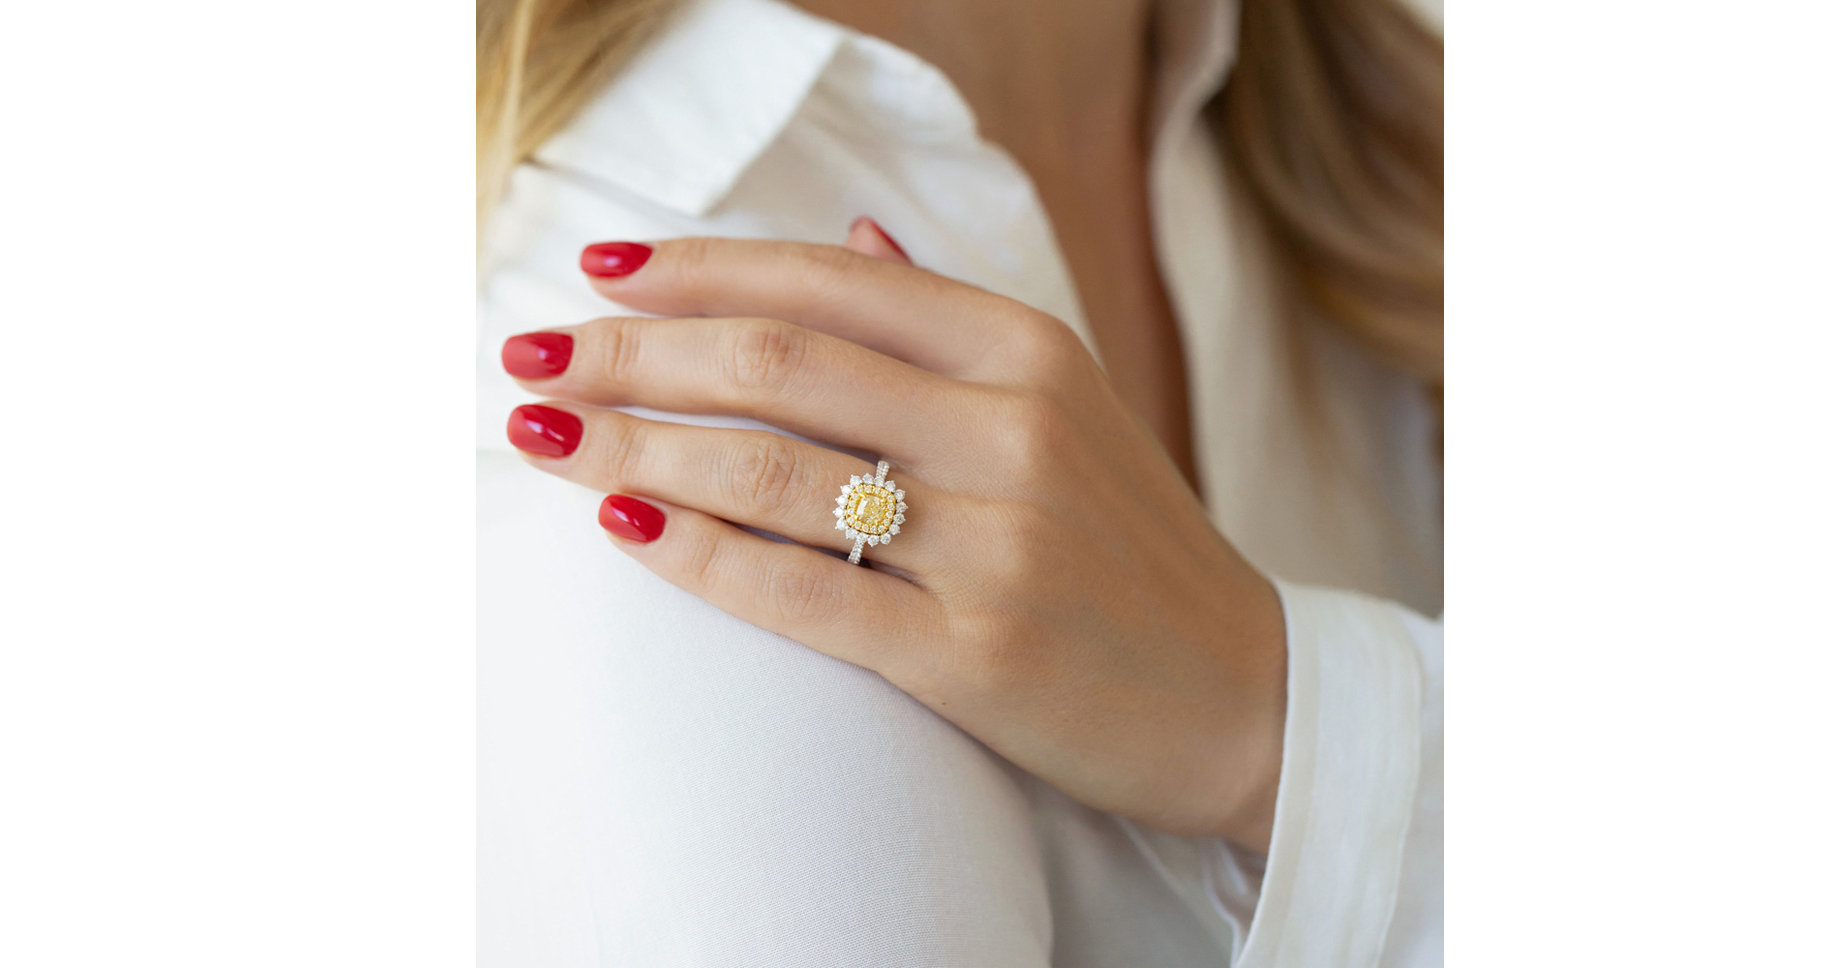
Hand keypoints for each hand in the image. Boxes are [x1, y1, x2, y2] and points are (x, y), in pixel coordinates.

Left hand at [501, 226, 1288, 851]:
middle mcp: (1012, 429)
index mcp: (1026, 349)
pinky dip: (698, 552)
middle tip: (533, 356)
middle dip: (631, 352)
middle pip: (775, 362)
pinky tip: (624, 525)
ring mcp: (996, 543)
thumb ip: (951, 316)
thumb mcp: (1067, 402)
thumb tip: (849, 234)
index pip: (823, 280)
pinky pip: (801, 592)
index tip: (595, 270)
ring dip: (631, 444)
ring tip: (539, 433)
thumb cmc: (1129, 544)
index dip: (693, 269)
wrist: (1241, 693)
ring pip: (771, 471)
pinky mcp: (973, 654)